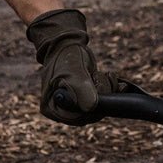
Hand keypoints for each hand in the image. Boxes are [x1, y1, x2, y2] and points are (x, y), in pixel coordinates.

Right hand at [26, 9, 119, 125]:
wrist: (67, 45)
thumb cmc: (65, 57)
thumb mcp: (73, 72)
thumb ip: (81, 89)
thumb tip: (91, 108)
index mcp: (53, 107)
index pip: (77, 118)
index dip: (93, 106)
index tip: (98, 87)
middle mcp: (63, 110)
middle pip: (91, 114)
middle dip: (101, 94)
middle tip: (99, 76)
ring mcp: (75, 105)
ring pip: (99, 107)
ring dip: (106, 89)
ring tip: (100, 74)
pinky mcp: (86, 99)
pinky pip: (103, 101)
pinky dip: (110, 88)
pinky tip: (109, 77)